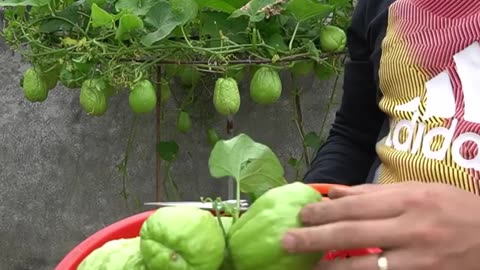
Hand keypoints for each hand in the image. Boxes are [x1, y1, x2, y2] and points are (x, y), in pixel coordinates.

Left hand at [281, 182, 479, 269]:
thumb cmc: (457, 209)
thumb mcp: (420, 190)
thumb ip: (376, 193)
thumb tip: (336, 192)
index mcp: (409, 199)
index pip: (356, 205)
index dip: (325, 211)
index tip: (301, 215)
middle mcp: (411, 227)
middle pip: (353, 232)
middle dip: (315, 237)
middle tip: (287, 240)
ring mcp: (418, 257)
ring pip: (365, 264)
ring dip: (331, 266)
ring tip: (306, 264)